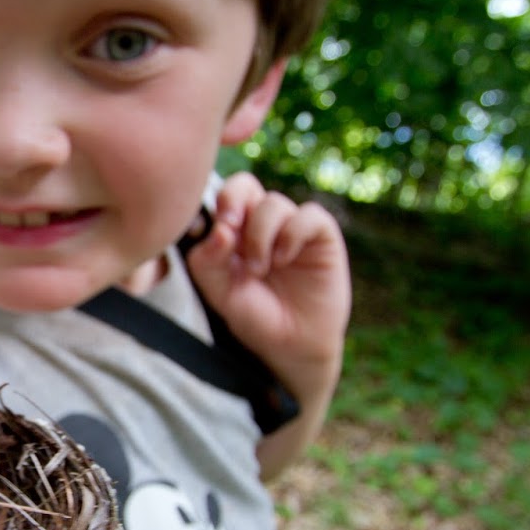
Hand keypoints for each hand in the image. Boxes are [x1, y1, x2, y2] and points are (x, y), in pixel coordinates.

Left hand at [186, 172, 350, 372]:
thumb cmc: (254, 316)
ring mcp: (292, 228)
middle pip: (246, 184)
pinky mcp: (321, 237)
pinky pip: (308, 215)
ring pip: (273, 203)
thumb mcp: (220, 292)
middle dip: (234, 199)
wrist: (290, 345)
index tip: (218, 231)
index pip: (224, 197)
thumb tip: (220, 230)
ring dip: (260, 235)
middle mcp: (262, 225)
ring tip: (260, 269)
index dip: (219, 204)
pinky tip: (284, 260)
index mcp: (234, 233)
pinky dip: (291, 235)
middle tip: (230, 226)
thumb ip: (208, 261)